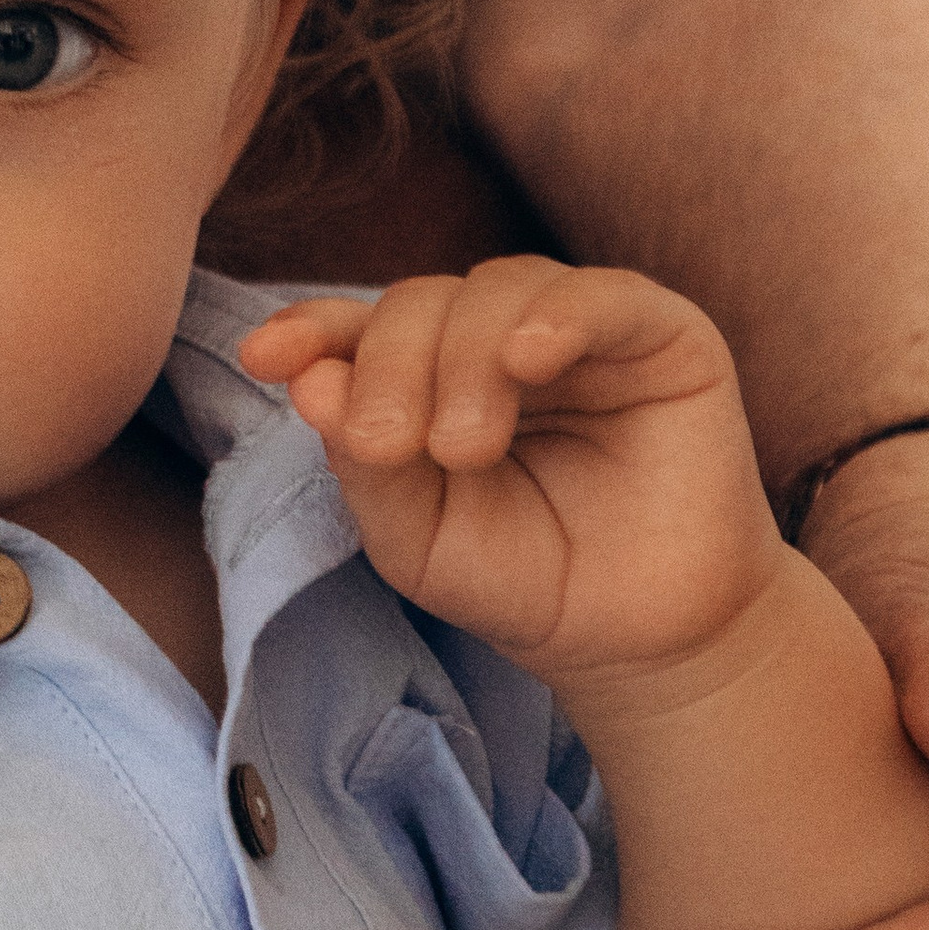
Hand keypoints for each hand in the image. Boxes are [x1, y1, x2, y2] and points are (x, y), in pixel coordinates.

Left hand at [240, 258, 779, 686]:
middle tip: (390, 446)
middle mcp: (496, 339)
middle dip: (389, 365)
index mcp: (427, 377)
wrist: (640, 640)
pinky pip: (603, 294)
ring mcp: (577, 330)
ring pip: (498, 288)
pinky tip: (529, 359)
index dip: (311, 330)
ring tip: (462, 449)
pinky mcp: (661, 336)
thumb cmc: (525, 582)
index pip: (359, 329)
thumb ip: (365, 467)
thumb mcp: (418, 540)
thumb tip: (311, 380)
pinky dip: (557, 315)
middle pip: (420, 302)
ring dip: (463, 358)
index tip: (267, 359)